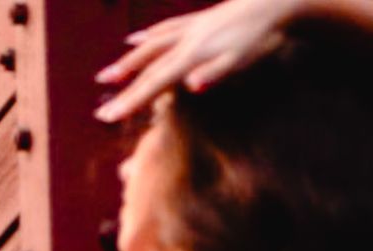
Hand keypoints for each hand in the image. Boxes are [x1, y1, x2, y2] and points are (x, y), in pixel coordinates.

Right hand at [93, 1, 301, 122]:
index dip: (130, 101)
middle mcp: (185, 40)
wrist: (272, 1)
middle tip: (101, 110)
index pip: (154, 83)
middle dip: (122, 90)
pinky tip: (136, 39)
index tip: (108, 116)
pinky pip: (163, 30)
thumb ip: (215, 73)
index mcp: (192, 55)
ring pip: (150, 46)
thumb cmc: (259, 37)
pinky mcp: (197, 21)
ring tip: (108, 75)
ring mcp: (189, 28)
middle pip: (146, 67)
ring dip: (127, 62)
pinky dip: (146, 37)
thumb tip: (191, 85)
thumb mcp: (241, 59)